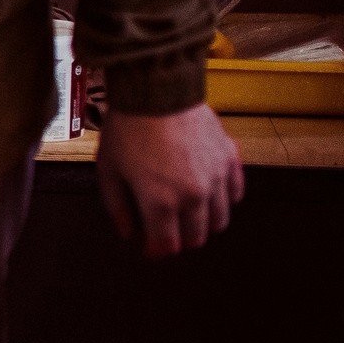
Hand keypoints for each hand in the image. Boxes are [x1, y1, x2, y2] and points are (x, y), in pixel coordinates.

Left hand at [96, 104, 242, 257]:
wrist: (156, 91)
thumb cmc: (128, 127)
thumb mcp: (108, 169)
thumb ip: (117, 205)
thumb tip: (129, 231)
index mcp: (161, 201)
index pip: (167, 245)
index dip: (158, 251)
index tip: (152, 248)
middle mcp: (193, 195)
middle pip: (195, 237)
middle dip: (180, 238)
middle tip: (168, 229)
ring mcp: (215, 178)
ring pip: (219, 220)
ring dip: (204, 222)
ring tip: (189, 213)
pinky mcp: (229, 159)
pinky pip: (235, 192)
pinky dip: (224, 198)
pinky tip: (211, 193)